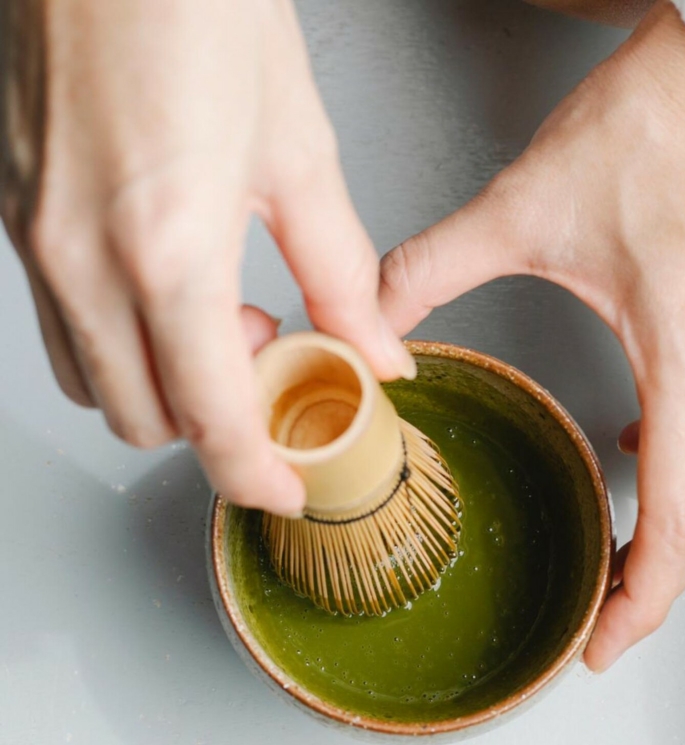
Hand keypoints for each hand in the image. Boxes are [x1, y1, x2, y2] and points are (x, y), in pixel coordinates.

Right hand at [0, 0, 413, 515]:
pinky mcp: (15, 219)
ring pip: (95, 385)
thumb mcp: (298, 150)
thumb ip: (340, 273)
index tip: (286, 486)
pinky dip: (122, 342)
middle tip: (269, 367)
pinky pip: (63, 328)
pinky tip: (168, 287)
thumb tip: (376, 348)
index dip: (254, 474)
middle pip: (146, 421)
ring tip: (220, 321)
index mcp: (166, 251)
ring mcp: (36, 242)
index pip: (209, 420)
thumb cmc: (197, 5)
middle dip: (214, 424)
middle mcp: (82, 262)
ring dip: (164, 386)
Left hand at [379, 1, 684, 669]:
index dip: (644, 597)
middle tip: (607, 627)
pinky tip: (643, 465)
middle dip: (665, 589)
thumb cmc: (656, 128)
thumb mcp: (526, 204)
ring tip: (631, 568)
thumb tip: (376, 317)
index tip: (603, 643)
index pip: (682, 518)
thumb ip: (435, 266)